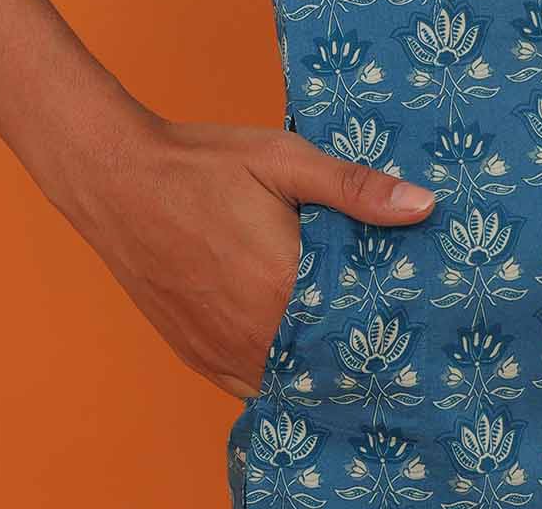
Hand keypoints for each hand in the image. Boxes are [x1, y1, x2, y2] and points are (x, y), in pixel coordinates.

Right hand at [45, 114, 435, 399]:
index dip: (394, 320)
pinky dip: (282, 370)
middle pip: (330, 358)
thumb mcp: (285, 159)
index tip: (421, 309)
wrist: (117, 178)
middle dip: (363, 343)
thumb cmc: (203, 164)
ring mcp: (221, 350)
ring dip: (322, 361)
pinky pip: (253, 383)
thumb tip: (425, 205)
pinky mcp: (195, 355)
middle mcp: (253, 333)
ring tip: (355, 333)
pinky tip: (302, 345)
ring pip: (292, 377)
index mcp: (283, 285)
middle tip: (396, 320)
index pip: (362, 326)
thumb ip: (355, 188)